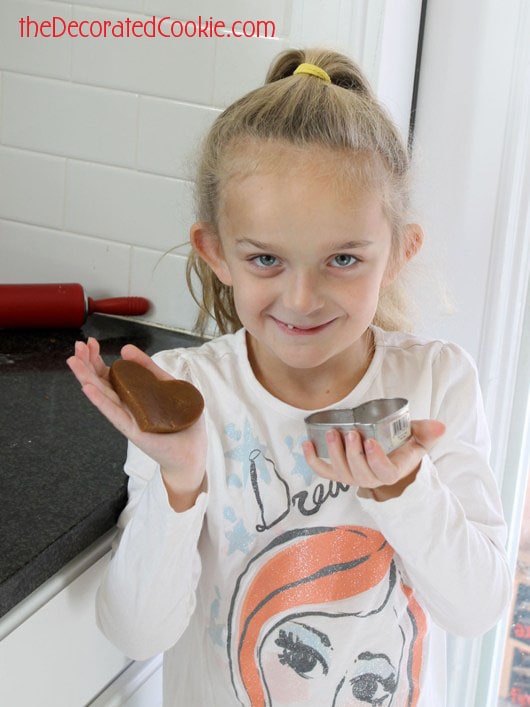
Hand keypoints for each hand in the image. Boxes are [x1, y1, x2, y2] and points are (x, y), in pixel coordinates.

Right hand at [67, 337, 206, 507]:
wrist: (192, 452)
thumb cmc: (180, 422)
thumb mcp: (167, 386)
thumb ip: (149, 368)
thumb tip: (126, 349)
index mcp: (132, 395)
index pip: (109, 375)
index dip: (97, 359)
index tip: (90, 343)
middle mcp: (126, 406)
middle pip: (102, 382)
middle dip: (88, 363)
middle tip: (77, 345)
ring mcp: (128, 419)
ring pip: (103, 396)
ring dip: (87, 378)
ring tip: (73, 362)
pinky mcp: (134, 431)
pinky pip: (115, 414)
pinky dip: (101, 402)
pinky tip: (88, 388)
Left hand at [302, 420, 444, 500]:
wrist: (390, 456)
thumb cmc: (403, 446)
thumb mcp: (418, 437)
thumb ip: (427, 432)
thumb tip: (440, 426)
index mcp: (392, 472)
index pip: (383, 472)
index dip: (376, 460)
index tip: (370, 441)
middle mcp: (371, 479)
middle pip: (360, 474)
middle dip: (352, 454)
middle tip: (350, 433)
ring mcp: (353, 477)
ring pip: (341, 474)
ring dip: (334, 454)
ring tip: (332, 434)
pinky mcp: (338, 471)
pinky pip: (324, 472)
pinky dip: (313, 461)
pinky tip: (307, 444)